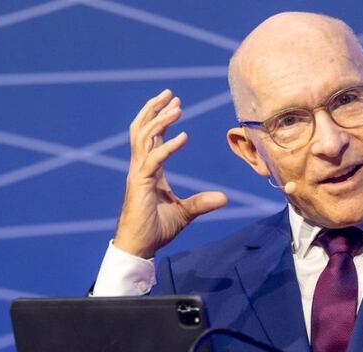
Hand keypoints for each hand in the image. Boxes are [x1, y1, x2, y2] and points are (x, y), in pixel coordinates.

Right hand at [115, 89, 227, 257]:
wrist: (140, 247)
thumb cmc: (156, 230)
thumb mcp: (185, 213)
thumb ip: (202, 202)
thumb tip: (224, 198)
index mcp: (149, 171)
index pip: (151, 138)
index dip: (161, 120)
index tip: (175, 106)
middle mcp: (141, 168)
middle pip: (143, 130)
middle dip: (155, 110)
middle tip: (170, 94)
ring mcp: (138, 174)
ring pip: (144, 138)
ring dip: (159, 120)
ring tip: (175, 106)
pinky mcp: (140, 184)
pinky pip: (154, 160)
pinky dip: (168, 148)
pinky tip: (183, 137)